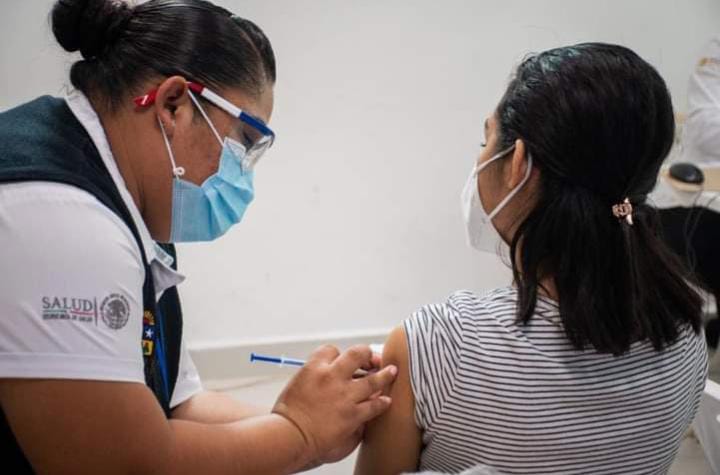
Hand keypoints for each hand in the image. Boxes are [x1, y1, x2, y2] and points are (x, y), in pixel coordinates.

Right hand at [272, 344, 396, 466]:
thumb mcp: (297, 383)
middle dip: (368, 355)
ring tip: (391, 372)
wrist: (290, 436)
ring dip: (384, 375)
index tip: (342, 359)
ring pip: (373, 379)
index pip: (332, 350)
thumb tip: (327, 374)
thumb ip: (314, 375)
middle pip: (357, 354)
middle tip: (374, 359)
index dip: (339, 354)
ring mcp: (344, 395)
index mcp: (314, 367)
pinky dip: (382, 403)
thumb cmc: (289, 415)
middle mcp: (332, 377)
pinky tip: (386, 401)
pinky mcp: (352, 414)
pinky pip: (374, 406)